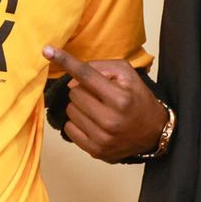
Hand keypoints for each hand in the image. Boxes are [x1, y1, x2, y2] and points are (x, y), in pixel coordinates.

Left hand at [43, 45, 166, 161]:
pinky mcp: (95, 150)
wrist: (153, 132)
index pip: (86, 75)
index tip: (47, 51)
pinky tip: (92, 122)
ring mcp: (102, 138)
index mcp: (119, 98)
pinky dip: (77, 123)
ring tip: (96, 109)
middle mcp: (110, 119)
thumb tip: (72, 77)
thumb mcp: (127, 75)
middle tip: (98, 95)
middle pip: (74, 93)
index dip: (66, 61)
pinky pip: (69, 129)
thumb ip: (101, 68)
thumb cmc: (137, 99)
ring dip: (79, 107)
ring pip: (69, 111)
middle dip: (82, 90)